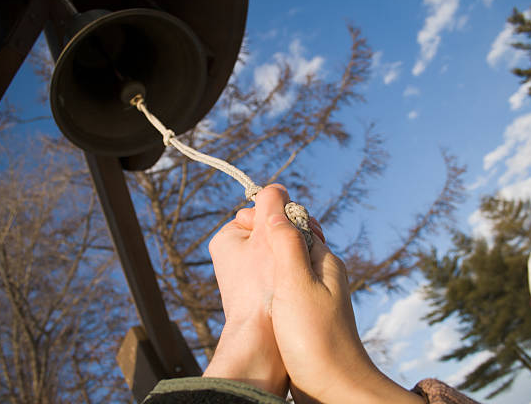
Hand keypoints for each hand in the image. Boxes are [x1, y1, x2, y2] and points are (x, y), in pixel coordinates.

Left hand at [203, 186, 287, 396]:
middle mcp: (233, 257)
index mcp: (227, 239)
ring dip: (295, 256)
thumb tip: (276, 188)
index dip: (282, 218)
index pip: (262, 212)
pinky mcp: (260, 294)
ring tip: (300, 270)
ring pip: (280, 252)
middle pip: (273, 232)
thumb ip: (271, 203)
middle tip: (303, 250)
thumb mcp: (267, 234)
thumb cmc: (262, 287)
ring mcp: (246, 277)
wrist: (261, 342)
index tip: (294, 230)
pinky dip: (293, 274)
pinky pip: (281, 273)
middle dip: (291, 238)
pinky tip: (299, 284)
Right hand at [261, 186, 423, 403]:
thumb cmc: (315, 336)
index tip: (243, 218)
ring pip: (286, 265)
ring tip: (242, 256)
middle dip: (266, 235)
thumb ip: (287, 245)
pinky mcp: (305, 315)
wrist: (332, 386)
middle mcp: (322, 274)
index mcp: (324, 260)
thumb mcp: (296, 283)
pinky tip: (253, 289)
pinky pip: (284, 288)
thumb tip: (276, 209)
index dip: (270, 215)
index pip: (297, 222)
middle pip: (291, 242)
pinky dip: (268, 281)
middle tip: (239, 234)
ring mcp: (314, 296)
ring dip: (266, 258)